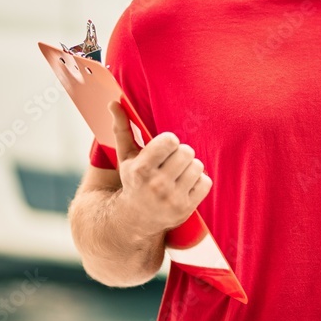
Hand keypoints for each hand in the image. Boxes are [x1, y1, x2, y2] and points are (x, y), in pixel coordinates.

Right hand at [110, 101, 211, 239]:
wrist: (135, 219)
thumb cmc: (133, 181)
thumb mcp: (125, 156)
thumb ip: (122, 128)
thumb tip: (114, 101)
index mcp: (141, 170)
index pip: (170, 140)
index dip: (169, 142)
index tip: (163, 149)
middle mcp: (156, 186)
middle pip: (187, 152)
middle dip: (180, 154)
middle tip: (171, 163)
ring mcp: (172, 199)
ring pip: (198, 166)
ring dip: (190, 168)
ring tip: (177, 175)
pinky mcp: (187, 209)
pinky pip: (206, 182)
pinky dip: (199, 182)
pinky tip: (184, 187)